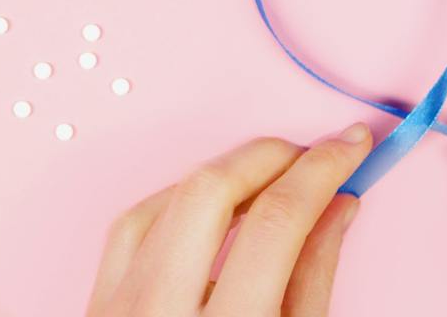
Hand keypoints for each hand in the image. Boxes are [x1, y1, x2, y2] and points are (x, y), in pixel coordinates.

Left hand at [86, 123, 372, 316]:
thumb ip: (312, 281)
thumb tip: (338, 204)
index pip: (276, 224)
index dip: (321, 171)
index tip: (353, 146)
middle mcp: (159, 314)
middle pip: (207, 193)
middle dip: (268, 155)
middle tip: (314, 151)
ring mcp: (116, 307)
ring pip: (162, 200)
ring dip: (223, 173)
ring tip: (275, 174)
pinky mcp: (94, 303)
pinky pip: (132, 227)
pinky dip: (177, 201)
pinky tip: (215, 203)